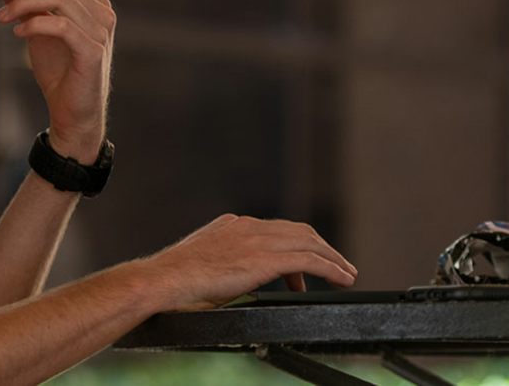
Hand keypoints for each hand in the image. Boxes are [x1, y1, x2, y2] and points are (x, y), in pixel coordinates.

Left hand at [0, 0, 113, 161]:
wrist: (72, 112)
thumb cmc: (59, 70)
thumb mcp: (37, 29)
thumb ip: (26, 3)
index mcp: (93, 1)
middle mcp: (102, 11)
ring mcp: (100, 30)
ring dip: (22, 1)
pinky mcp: (93, 51)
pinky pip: (62, 26)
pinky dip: (35, 24)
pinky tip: (17, 32)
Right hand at [138, 214, 358, 310]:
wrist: (161, 280)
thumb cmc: (174, 282)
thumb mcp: (204, 266)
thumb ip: (225, 267)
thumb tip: (233, 282)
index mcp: (234, 225)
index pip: (277, 231)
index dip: (297, 248)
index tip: (302, 271)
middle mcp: (248, 226)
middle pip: (299, 232)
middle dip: (322, 249)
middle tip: (338, 267)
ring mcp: (256, 240)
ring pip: (309, 243)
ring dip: (333, 259)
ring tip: (347, 274)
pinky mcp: (263, 259)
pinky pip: (308, 261)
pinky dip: (330, 268)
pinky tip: (342, 279)